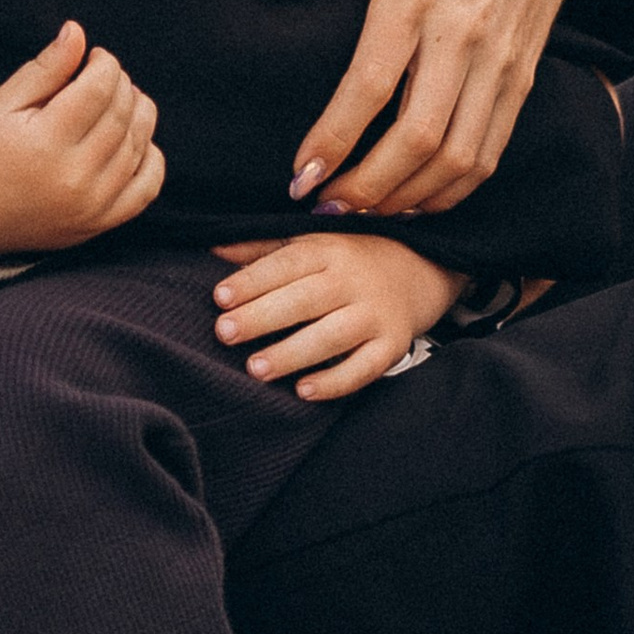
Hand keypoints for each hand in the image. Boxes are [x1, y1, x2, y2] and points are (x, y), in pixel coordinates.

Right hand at [0, 23, 164, 265]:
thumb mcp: (2, 102)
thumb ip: (45, 68)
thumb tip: (78, 31)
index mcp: (46, 142)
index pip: (101, 88)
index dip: (106, 63)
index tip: (94, 56)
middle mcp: (73, 177)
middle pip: (123, 114)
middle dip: (122, 84)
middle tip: (104, 76)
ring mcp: (91, 206)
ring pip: (139, 145)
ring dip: (139, 113)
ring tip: (119, 100)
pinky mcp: (99, 224)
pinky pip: (147, 188)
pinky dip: (151, 158)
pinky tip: (134, 139)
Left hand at [210, 232, 461, 399]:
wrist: (420, 269)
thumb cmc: (350, 259)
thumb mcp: (312, 242)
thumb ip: (263, 249)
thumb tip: (213, 250)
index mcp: (329, 250)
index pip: (287, 262)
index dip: (252, 280)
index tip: (219, 297)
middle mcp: (353, 280)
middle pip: (305, 300)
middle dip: (263, 317)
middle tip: (224, 333)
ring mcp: (376, 314)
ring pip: (332, 336)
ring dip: (292, 353)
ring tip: (255, 368)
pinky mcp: (392, 346)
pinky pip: (364, 368)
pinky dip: (335, 382)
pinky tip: (303, 390)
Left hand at [230, 0, 573, 216]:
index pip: (371, 84)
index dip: (335, 138)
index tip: (301, 177)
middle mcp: (460, 34)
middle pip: (418, 135)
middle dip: (370, 186)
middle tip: (329, 207)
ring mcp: (497, 63)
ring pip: (458, 155)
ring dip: (409, 196)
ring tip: (366, 211)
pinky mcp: (521, 84)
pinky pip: (488, 153)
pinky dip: (451, 190)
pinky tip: (415, 200)